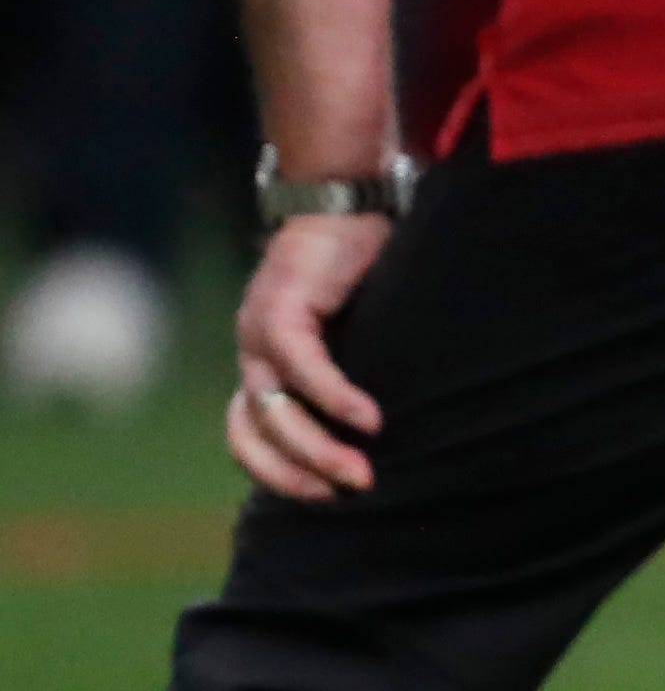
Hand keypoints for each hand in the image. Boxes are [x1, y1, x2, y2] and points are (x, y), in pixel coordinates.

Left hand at [227, 216, 390, 500]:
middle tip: (349, 493)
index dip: (278, 471)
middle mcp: (251, 352)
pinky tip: (368, 421)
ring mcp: (258, 332)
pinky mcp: (281, 310)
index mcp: (264, 360)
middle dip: (298, 473)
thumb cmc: (360, 260)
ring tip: (360, 472)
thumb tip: (392, 422)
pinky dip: (335, 400)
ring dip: (317, 449)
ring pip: (273, 412)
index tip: (325, 495)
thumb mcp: (354, 326)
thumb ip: (355, 365)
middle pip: (253, 434)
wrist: (341, 194)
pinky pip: (305, 371)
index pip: (248, 434)